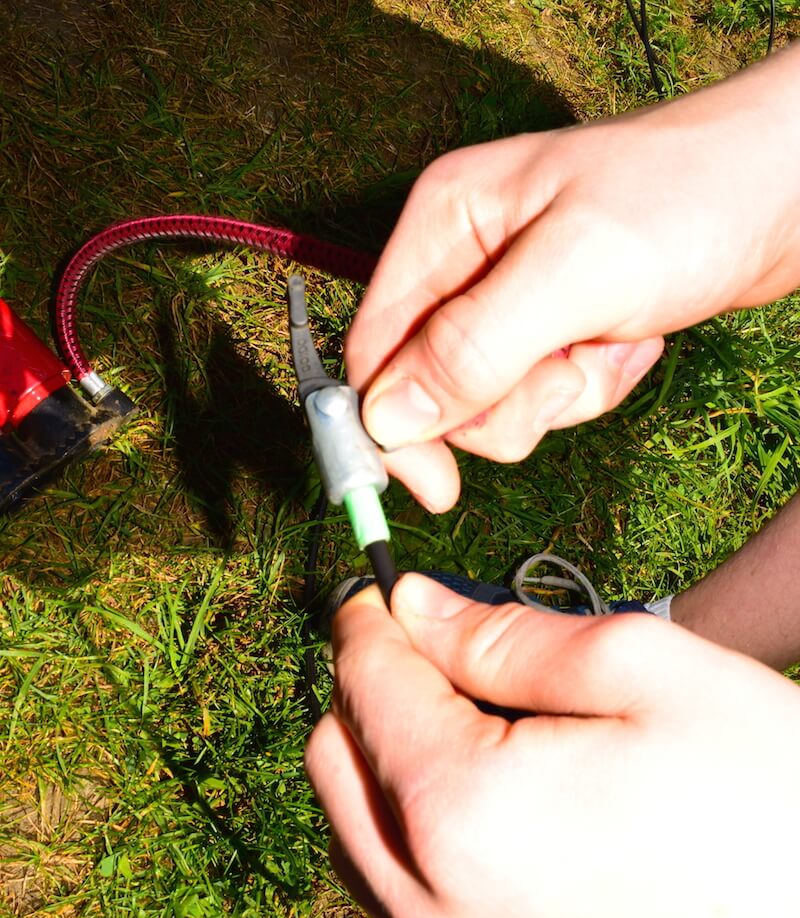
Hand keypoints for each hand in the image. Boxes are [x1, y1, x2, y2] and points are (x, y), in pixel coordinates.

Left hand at [306, 574, 799, 917]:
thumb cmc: (772, 799)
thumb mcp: (642, 669)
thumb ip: (501, 637)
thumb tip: (414, 608)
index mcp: (463, 816)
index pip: (364, 688)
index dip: (368, 624)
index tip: (384, 592)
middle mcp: (440, 911)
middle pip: (337, 766)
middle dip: (368, 693)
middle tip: (433, 652)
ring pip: (363, 839)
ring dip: (389, 765)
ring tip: (470, 723)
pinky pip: (412, 902)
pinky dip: (422, 836)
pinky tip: (498, 804)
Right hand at [346, 44, 799, 510]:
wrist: (784, 192)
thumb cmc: (686, 200)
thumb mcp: (573, 274)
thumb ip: (471, 349)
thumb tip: (386, 420)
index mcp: (444, 225)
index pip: (376, 349)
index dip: (394, 427)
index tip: (438, 488)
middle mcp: (466, 263)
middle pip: (434, 389)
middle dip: (509, 401)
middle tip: (571, 365)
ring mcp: (511, 299)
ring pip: (495, 403)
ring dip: (563, 393)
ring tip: (612, 338)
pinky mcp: (554, 327)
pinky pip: (548, 396)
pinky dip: (594, 384)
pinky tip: (630, 337)